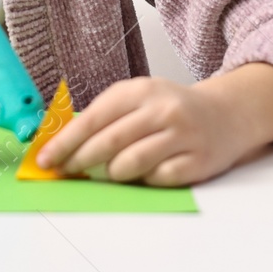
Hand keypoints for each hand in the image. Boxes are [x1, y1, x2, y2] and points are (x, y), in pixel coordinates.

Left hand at [34, 64, 272, 186]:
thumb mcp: (139, 99)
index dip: (65, 142)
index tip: (45, 160)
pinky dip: (145, 180)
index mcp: (141, 91)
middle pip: (108, 143)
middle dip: (79, 161)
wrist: (227, 114)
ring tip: (112, 170)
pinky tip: (147, 172)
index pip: (93, 118)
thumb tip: (61, 142)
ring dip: (113, 173)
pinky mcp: (197, 161)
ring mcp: (182, 136)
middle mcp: (162, 110)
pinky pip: (157, 179)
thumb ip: (106, 116)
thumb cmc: (172, 109)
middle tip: (66, 171)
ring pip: (130, 164)